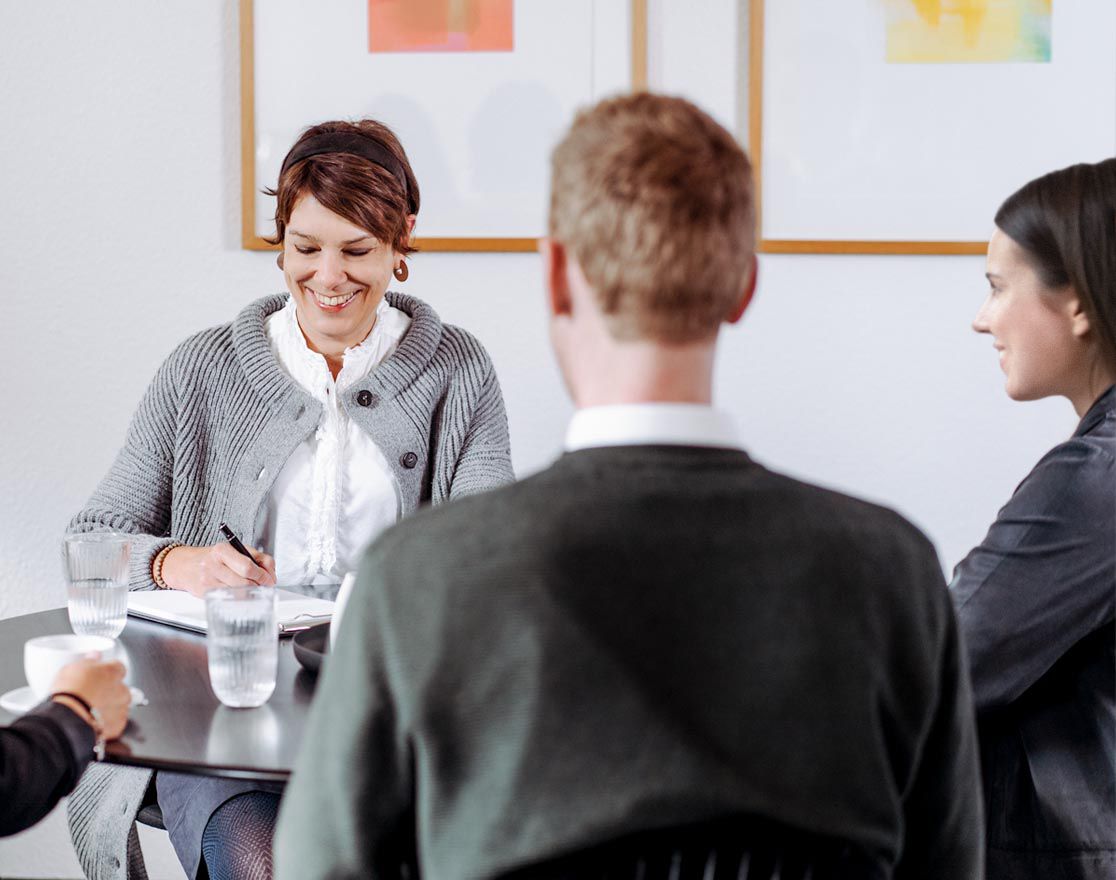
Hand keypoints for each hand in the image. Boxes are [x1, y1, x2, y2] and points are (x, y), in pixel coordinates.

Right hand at [50, 658, 129, 739]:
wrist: (66, 720)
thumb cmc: (68, 694)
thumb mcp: (71, 669)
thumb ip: (88, 661)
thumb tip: (94, 656)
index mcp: (113, 672)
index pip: (117, 667)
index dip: (106, 672)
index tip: (98, 676)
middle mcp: (122, 689)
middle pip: (120, 687)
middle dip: (108, 691)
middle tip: (90, 696)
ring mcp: (122, 708)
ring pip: (118, 705)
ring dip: (108, 707)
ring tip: (89, 711)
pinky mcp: (118, 725)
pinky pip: (114, 722)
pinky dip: (106, 723)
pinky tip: (92, 722)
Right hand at [160, 543, 276, 596]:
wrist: (185, 565)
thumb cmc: (213, 556)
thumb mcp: (234, 549)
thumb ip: (257, 557)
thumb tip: (271, 572)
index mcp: (222, 550)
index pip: (248, 567)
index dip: (263, 575)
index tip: (269, 579)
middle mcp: (213, 565)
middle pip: (245, 582)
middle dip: (259, 585)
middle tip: (265, 585)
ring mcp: (207, 581)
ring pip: (238, 592)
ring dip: (251, 592)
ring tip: (253, 587)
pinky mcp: (205, 593)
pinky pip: (230, 598)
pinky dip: (240, 596)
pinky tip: (240, 591)